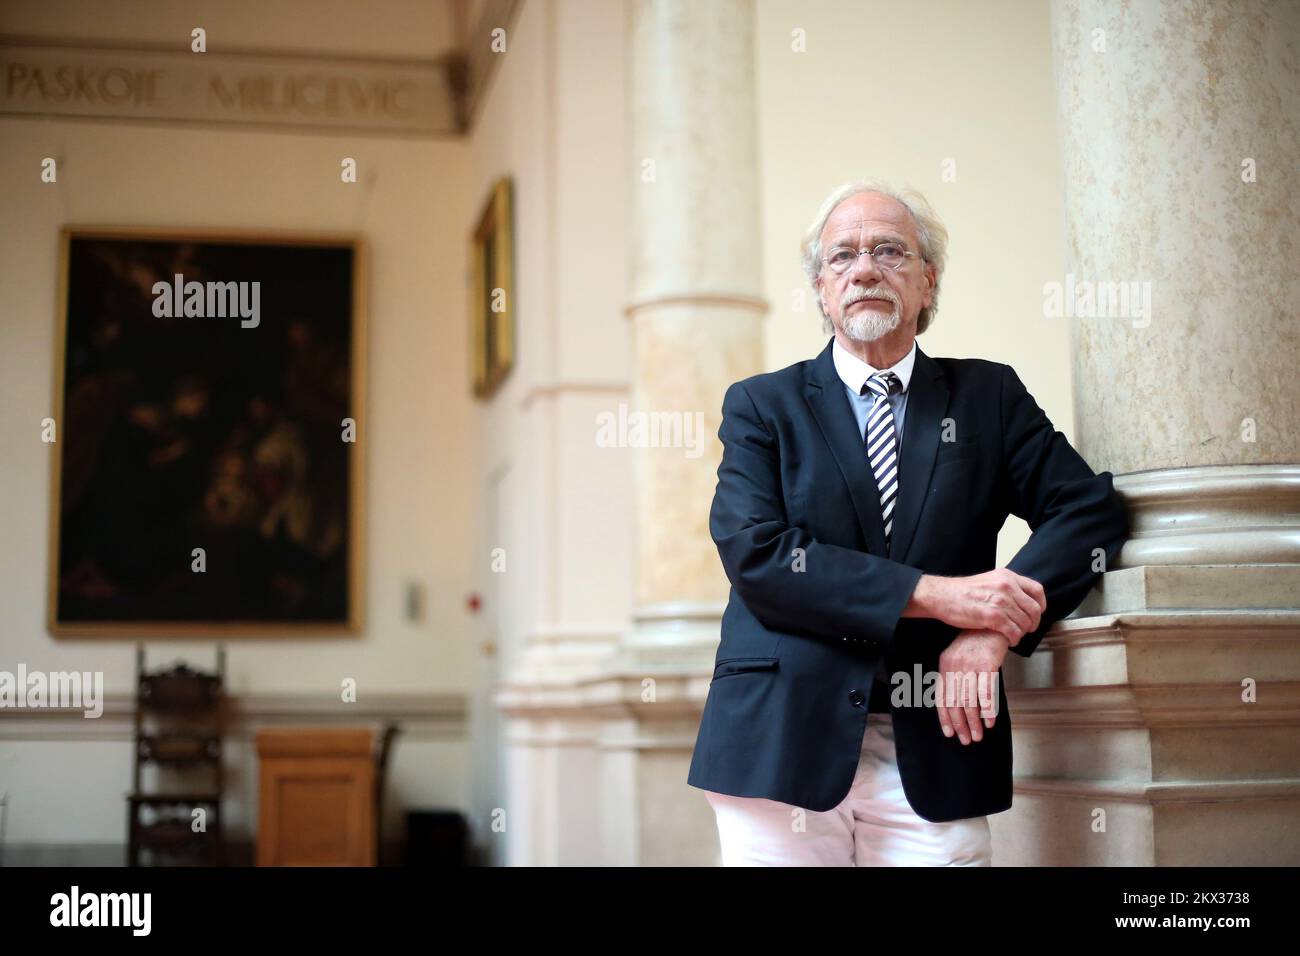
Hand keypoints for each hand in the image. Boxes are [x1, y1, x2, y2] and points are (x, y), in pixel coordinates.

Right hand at [904, 569, 1046, 645]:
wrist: (941, 595)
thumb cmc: (961, 592)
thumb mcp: (988, 580)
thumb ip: (1006, 587)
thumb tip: (1021, 601)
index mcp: (1007, 577)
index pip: (1037, 590)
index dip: (1040, 605)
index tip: (1036, 614)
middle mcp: (1007, 587)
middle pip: (1034, 609)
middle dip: (1032, 623)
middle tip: (1026, 629)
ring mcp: (1000, 601)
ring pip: (1024, 623)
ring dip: (1021, 633)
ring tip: (1013, 635)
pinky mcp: (992, 616)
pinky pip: (1013, 631)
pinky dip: (1014, 639)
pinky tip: (1008, 639)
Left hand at [935, 630, 1008, 744]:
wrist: (991, 623)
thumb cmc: (976, 642)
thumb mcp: (958, 657)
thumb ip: (955, 677)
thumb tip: (957, 703)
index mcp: (945, 666)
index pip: (942, 697)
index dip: (945, 717)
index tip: (949, 733)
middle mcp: (954, 667)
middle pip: (955, 702)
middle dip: (961, 724)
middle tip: (967, 740)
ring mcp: (970, 666)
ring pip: (969, 701)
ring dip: (974, 722)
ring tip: (978, 736)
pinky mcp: (987, 665)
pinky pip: (986, 692)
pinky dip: (988, 710)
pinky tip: (990, 721)